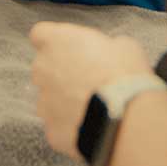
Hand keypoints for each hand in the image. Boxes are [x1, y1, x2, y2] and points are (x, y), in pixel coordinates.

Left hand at [29, 22, 154, 160]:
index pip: (41, 34)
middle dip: (61, 72)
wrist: (125, 120)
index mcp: (56, 42)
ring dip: (65, 101)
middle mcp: (42, 70)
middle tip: (89, 79)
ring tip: (94, 107)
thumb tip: (111, 52)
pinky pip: (58, 126)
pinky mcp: (51, 131)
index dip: (56, 42)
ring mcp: (44, 103)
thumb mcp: (125, 47)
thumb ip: (106, 46)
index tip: (69, 48)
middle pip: (44, 68)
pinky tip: (93, 126)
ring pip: (50, 99)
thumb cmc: (124, 77)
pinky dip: (72, 126)